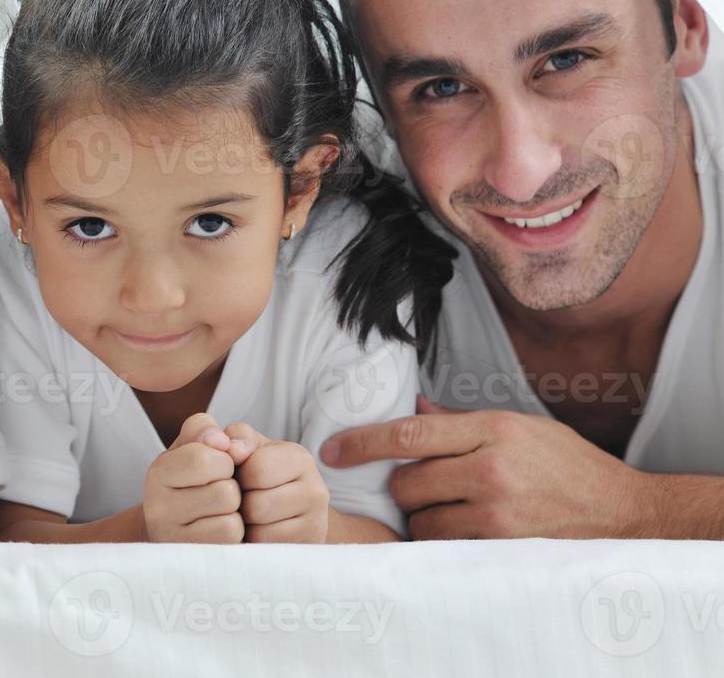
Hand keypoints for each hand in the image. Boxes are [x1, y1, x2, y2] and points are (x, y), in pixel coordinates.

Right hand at [143, 413, 243, 543]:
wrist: (174, 523)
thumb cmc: (190, 477)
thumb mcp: (191, 445)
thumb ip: (204, 429)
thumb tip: (226, 442)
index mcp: (158, 472)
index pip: (205, 459)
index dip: (224, 460)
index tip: (216, 466)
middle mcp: (158, 508)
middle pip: (225, 492)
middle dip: (232, 488)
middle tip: (218, 490)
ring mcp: (173, 538)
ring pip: (231, 520)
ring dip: (234, 513)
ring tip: (218, 510)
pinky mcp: (192, 559)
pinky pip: (231, 542)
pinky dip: (234, 534)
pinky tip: (219, 528)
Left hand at [223, 423, 329, 542]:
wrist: (285, 508)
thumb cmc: (257, 472)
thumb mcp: (248, 448)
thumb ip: (237, 437)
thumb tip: (229, 446)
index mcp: (299, 458)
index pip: (257, 471)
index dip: (239, 477)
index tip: (241, 477)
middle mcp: (317, 489)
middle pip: (257, 505)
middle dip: (241, 504)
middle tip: (244, 501)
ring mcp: (318, 522)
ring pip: (261, 531)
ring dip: (246, 526)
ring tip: (250, 516)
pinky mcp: (309, 546)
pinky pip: (267, 549)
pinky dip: (254, 543)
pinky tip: (258, 531)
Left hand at [320, 395, 644, 538]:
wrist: (624, 513)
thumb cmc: (570, 466)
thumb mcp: (522, 427)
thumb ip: (464, 422)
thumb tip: (414, 410)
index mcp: (492, 430)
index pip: (408, 434)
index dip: (361, 443)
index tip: (332, 450)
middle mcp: (490, 468)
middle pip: (407, 482)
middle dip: (403, 488)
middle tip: (424, 488)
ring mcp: (497, 511)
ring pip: (423, 520)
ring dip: (425, 519)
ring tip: (454, 511)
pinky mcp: (504, 545)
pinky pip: (448, 546)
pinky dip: (446, 541)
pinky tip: (466, 532)